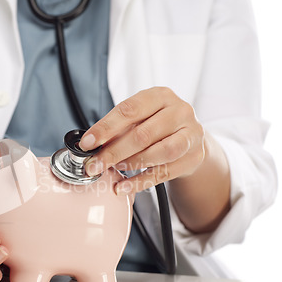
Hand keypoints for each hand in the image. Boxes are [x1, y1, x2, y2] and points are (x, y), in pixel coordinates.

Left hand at [80, 87, 205, 193]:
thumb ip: (118, 128)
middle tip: (94, 164)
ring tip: (115, 168)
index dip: (105, 128)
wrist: (189, 137)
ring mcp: (191, 134)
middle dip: (113, 152)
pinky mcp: (194, 157)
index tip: (87, 143)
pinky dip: (141, 181)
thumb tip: (89, 145)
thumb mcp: (139, 118)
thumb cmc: (157, 125)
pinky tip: (125, 186)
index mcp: (160, 96)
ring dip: (132, 163)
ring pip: (160, 152)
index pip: (129, 110)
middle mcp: (179, 111)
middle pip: (143, 134)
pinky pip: (165, 172)